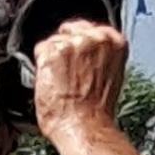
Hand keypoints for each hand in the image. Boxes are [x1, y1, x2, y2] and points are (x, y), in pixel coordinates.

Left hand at [31, 17, 129, 148]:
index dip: (80, 42)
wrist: (84, 127)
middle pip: (70, 30)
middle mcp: (95, 38)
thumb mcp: (111, 74)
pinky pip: (40, 50)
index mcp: (114, 42)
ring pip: (53, 41)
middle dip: (65, 47)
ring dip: (53, 58)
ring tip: (60, 81)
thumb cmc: (97, 111)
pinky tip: (51, 81)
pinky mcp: (52, 52)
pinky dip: (40, 66)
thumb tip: (85, 52)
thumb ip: (100, 56)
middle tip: (67, 73)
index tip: (78, 57)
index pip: (90, 28)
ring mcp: (73, 44)